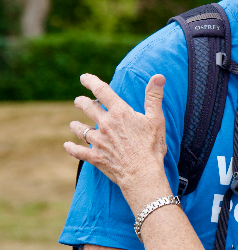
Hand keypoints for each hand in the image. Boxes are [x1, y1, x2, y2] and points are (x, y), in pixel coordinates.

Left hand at [64, 73, 167, 196]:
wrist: (141, 173)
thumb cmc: (151, 145)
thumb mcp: (156, 118)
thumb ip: (154, 96)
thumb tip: (158, 76)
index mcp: (120, 113)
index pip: (102, 92)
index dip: (91, 82)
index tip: (84, 77)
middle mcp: (105, 124)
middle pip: (88, 109)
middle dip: (81, 102)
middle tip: (78, 100)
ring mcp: (98, 141)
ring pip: (81, 129)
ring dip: (76, 125)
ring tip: (73, 123)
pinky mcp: (95, 157)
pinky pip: (78, 151)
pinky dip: (71, 148)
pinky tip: (67, 145)